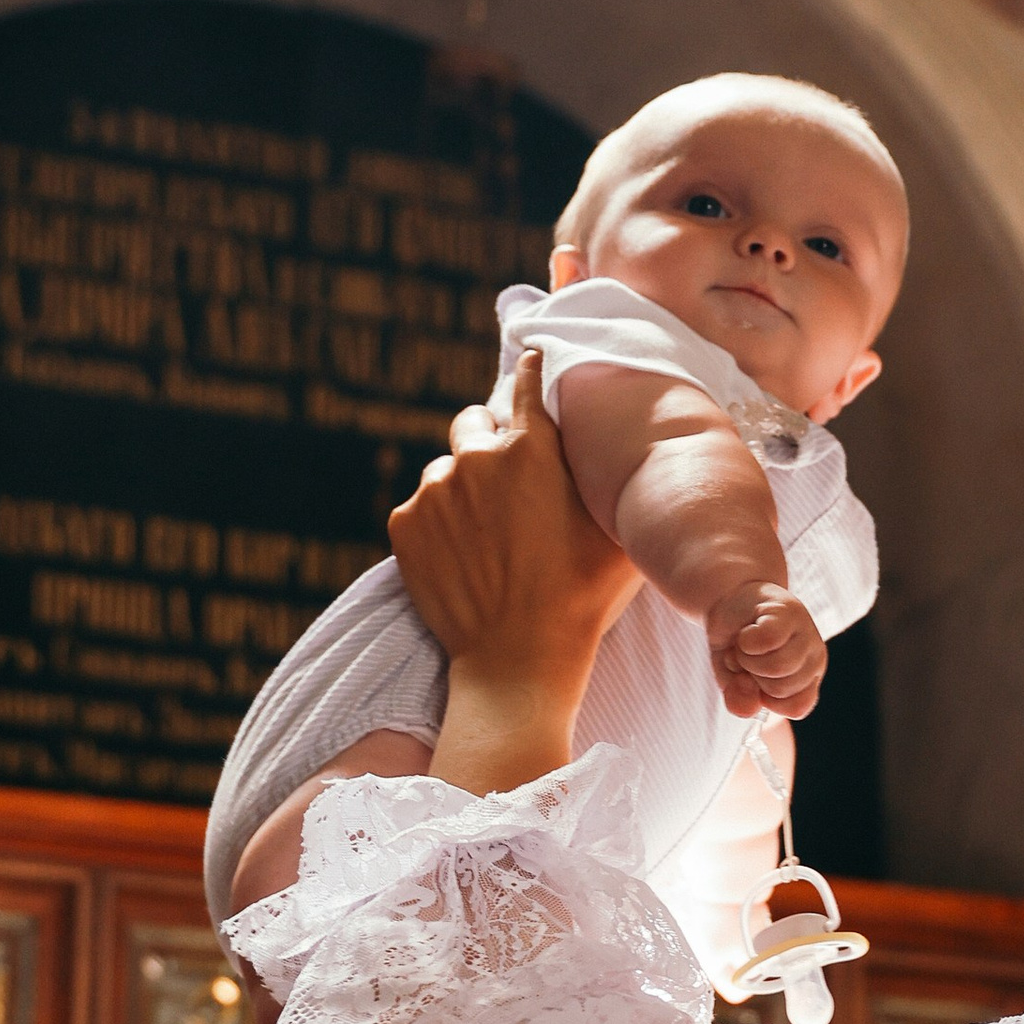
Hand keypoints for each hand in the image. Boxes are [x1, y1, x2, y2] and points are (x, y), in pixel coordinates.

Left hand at [389, 356, 641, 792]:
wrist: (519, 658)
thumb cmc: (581, 595)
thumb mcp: (615, 527)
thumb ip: (606, 472)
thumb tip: (619, 440)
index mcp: (532, 447)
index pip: (524, 382)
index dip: (528, 372)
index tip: (527, 365)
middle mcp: (477, 456)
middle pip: (474, 421)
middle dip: (490, 441)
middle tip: (508, 482)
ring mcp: (434, 490)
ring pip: (445, 468)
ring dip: (462, 486)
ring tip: (488, 534)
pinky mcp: (404, 524)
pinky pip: (420, 506)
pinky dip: (437, 522)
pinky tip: (464, 556)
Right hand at [709, 579, 824, 720]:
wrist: (730, 600)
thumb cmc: (737, 646)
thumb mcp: (733, 680)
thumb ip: (740, 701)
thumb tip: (748, 709)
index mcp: (809, 681)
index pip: (797, 708)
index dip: (766, 700)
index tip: (753, 680)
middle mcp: (815, 658)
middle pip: (780, 689)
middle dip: (751, 677)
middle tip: (746, 656)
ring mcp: (807, 633)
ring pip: (776, 668)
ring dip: (747, 659)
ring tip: (745, 644)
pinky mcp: (790, 611)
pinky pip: (768, 640)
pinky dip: (746, 641)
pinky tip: (746, 631)